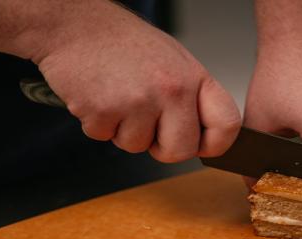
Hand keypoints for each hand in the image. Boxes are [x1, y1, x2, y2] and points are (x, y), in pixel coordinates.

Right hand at [29, 0, 240, 162]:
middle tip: (145, 124)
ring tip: (116, 95)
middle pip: (181, 152)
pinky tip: (97, 95)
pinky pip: (104, 138)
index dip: (214, 144)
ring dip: (122, 130)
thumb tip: (199, 137)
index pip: (226, 125)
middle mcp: (171, 90)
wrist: (75, 24)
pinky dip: (97, 123)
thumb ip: (189, 98)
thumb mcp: (171, 62)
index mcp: (193, 77)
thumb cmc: (122, 43)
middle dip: (160, 148)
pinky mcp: (104, 111)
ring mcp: (138, 102)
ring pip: (137, 147)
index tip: (200, 144)